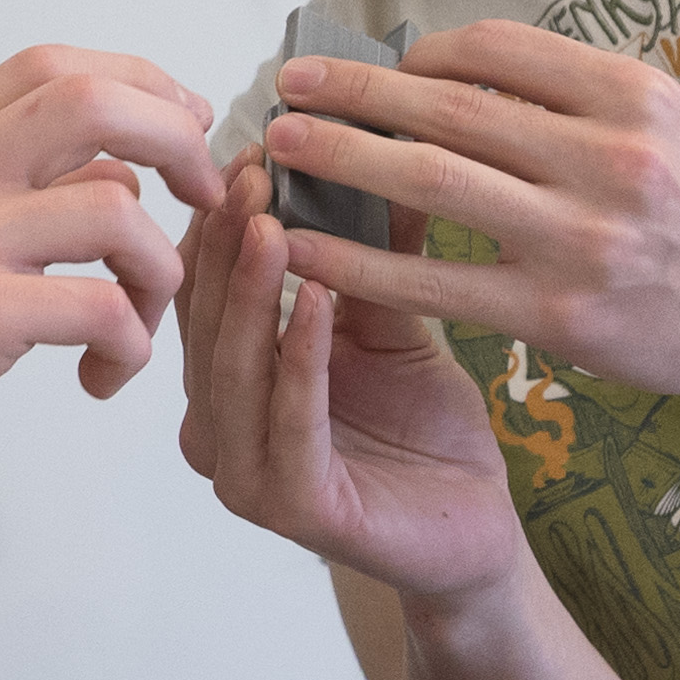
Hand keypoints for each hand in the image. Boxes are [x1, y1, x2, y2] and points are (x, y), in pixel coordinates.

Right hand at [0, 44, 220, 507]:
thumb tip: (113, 171)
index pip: (51, 66)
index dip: (139, 83)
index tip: (184, 125)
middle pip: (91, 101)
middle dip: (176, 140)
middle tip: (205, 197)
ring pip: (117, 210)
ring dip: (158, 270)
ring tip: (136, 324)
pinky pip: (102, 305)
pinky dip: (129, 343)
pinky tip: (103, 373)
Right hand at [174, 161, 535, 608]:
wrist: (475, 531)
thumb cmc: (424, 432)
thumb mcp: (394, 323)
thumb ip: (371, 256)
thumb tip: (375, 149)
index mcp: (226, 379)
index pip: (204, 288)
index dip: (221, 220)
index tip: (250, 151)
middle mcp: (217, 426)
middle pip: (206, 320)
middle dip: (227, 241)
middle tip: (251, 170)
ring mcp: (244, 474)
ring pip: (233, 367)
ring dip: (252, 291)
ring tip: (270, 222)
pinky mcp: (290, 508)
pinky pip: (288, 420)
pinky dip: (300, 358)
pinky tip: (319, 301)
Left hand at [254, 21, 679, 393]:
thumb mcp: (660, 118)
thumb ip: (565, 91)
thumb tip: (443, 67)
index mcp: (627, 94)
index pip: (494, 48)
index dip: (416, 53)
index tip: (369, 64)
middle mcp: (607, 157)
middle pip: (447, 107)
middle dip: (351, 93)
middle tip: (285, 84)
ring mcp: (581, 237)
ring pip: (430, 182)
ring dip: (340, 158)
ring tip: (279, 146)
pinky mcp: (557, 313)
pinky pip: (434, 281)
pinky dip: (359, 260)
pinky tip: (305, 250)